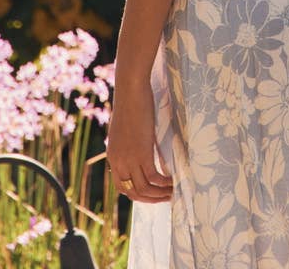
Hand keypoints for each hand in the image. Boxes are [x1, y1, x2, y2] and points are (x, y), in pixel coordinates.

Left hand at [106, 77, 173, 203]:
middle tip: (166, 197)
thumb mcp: (126, 126)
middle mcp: (119, 162)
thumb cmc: (130, 101)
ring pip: (144, 189)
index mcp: (113, 156)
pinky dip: (165, 183)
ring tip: (174, 192)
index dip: (137, 193)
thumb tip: (140, 140)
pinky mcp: (142, 153)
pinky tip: (175, 180)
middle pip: (133, 193)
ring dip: (160, 194)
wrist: (130, 90)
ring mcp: (129, 159)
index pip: (122, 186)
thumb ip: (130, 139)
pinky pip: (154, 177)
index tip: (152, 192)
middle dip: (150, 199)